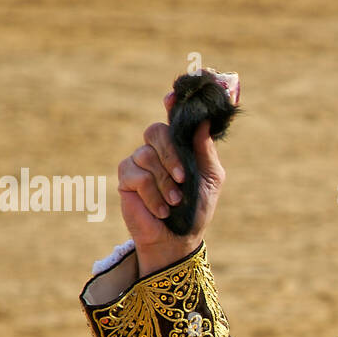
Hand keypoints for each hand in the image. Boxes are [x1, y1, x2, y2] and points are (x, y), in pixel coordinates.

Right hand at [116, 91, 225, 275]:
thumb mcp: (211, 179)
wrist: (180, 238)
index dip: (172, 105)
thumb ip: (206, 151)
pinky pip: (138, 177)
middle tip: (184, 178)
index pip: (172, 119)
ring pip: (147, 156)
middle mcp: (157, 149)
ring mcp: (139, 162)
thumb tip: (203, 123)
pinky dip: (153, 195)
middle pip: (156, 131)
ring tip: (175, 202)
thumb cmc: (197, 208)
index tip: (172, 98)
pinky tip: (162, 210)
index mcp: (179, 146)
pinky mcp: (126, 179)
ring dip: (165, 183)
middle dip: (171, 155)